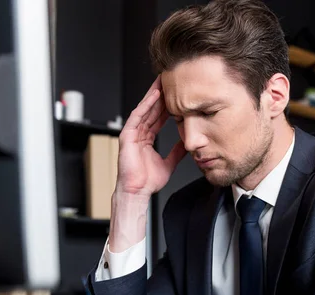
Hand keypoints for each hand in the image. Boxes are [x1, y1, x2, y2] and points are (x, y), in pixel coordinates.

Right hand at [116, 76, 186, 196]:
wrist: (138, 191)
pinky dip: (145, 105)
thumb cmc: (148, 181)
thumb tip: (187, 144)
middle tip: (171, 81)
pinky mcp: (127, 135)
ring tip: (163, 82)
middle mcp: (138, 134)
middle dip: (161, 96)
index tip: (178, 96)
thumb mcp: (169, 163)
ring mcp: (132, 133)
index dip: (167, 106)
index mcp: (146, 139)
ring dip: (154, 95)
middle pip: (151, 110)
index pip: (157, 117)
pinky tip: (154, 96)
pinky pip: (137, 117)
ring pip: (144, 109)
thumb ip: (176, 152)